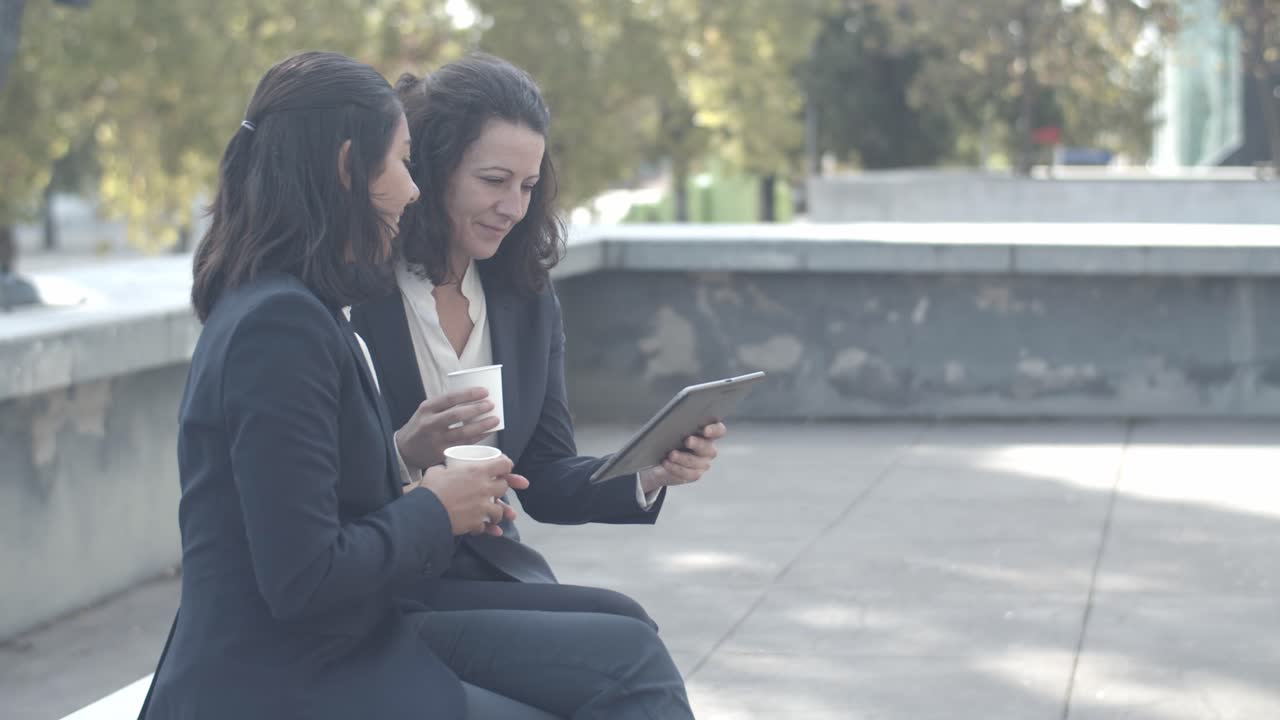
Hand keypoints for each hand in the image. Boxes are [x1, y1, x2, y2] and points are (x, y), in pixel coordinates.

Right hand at [395, 388, 500, 468]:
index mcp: (427, 408)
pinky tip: (487, 433)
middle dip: (477, 409)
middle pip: (457, 415)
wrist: (404, 450)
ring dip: (481, 425)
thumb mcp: (427, 411)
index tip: (484, 391)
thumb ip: (445, 405)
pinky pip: (464, 445)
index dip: (468, 394)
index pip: (450, 398)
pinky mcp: (441, 453)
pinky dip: (477, 438)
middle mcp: (430, 423)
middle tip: (491, 405)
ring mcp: (436, 440)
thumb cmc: (421, 426)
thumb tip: (474, 397)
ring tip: (494, 420)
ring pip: (462, 432)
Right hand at [410, 456, 528, 536]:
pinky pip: (485, 526)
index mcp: (477, 471)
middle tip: (493, 491)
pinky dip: (484, 528)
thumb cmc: (430, 490)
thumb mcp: (437, 471)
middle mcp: (484, 488)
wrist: (424, 512)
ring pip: (499, 511)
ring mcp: (482, 507)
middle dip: (500, 489)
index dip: (505, 465)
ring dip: (496, 512)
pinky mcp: (476, 523)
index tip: (503, 469)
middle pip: (504, 487)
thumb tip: (445, 469)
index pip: (503, 464)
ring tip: (489, 514)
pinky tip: (478, 527)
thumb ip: (447, 468)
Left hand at [638, 422, 725, 494]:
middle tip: (687, 441)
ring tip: (671, 455)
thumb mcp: (674, 430)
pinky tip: (667, 463)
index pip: (719, 430)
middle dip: (697, 444)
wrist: (660, 459)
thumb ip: (680, 426)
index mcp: (707, 433)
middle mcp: (708, 448)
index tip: (705, 430)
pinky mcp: (694, 474)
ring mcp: (703, 463)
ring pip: (697, 462)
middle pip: (708, 447)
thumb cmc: (670, 439)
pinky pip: (689, 474)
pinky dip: (676, 468)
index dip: (715, 430)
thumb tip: (674, 421)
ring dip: (683, 458)